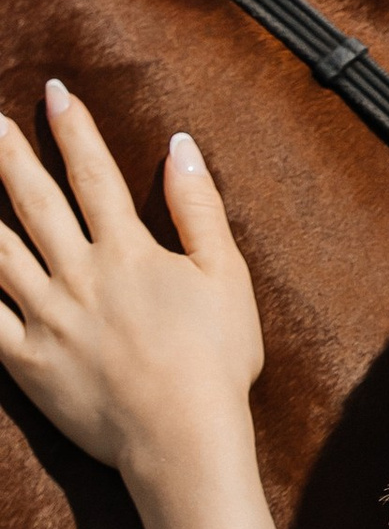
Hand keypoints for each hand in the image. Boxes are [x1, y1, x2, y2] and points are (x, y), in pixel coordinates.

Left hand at [0, 85, 264, 484]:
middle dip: (5, 152)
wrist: (182, 438)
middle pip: (31, 200)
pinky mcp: (25, 360)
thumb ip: (200, 207)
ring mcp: (46, 317)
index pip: (94, 174)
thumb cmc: (215, 360)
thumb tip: (180, 147)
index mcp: (128, 251)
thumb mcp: (227, 276)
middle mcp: (79, 275)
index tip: (55, 91)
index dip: (74, 128)